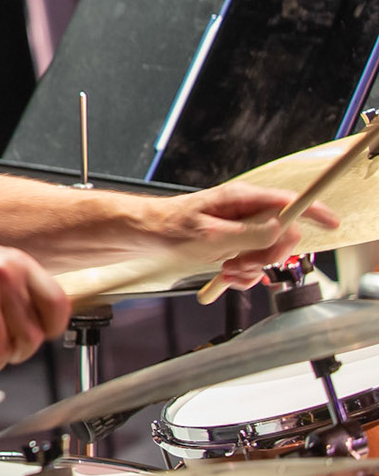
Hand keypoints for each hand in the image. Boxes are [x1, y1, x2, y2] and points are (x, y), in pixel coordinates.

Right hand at [0, 244, 70, 383]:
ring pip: (2, 351)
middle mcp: (0, 275)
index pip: (57, 305)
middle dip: (17, 355)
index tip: (38, 337)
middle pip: (31, 337)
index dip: (50, 330)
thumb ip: (16, 290)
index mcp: (15, 262)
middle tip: (3, 354)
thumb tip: (42, 326)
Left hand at [148, 182, 340, 291]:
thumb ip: (251, 234)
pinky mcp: (233, 245)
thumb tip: (282, 230)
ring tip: (228, 270)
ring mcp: (239, 230)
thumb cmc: (169, 229)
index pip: (289, 201)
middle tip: (244, 263)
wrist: (144, 238)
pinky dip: (244, 274)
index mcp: (242, 199)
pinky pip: (253, 263)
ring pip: (267, 253)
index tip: (331, 224)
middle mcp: (244, 212)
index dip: (313, 211)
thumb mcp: (212, 236)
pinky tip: (227, 276)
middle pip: (283, 235)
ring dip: (253, 268)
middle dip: (269, 255)